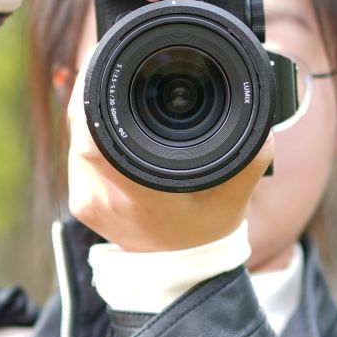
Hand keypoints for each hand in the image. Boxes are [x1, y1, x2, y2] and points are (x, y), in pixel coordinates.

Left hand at [64, 51, 275, 253]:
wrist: (181, 274)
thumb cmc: (207, 232)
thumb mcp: (237, 193)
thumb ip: (251, 154)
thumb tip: (261, 112)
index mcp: (138, 192)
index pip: (93, 135)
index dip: (93, 91)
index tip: (108, 62)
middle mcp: (104, 196)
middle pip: (80, 126)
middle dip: (96, 88)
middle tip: (118, 61)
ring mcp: (87, 200)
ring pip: (75, 137)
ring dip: (93, 110)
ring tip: (117, 86)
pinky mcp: (81, 202)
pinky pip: (78, 154)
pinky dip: (91, 133)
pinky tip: (111, 121)